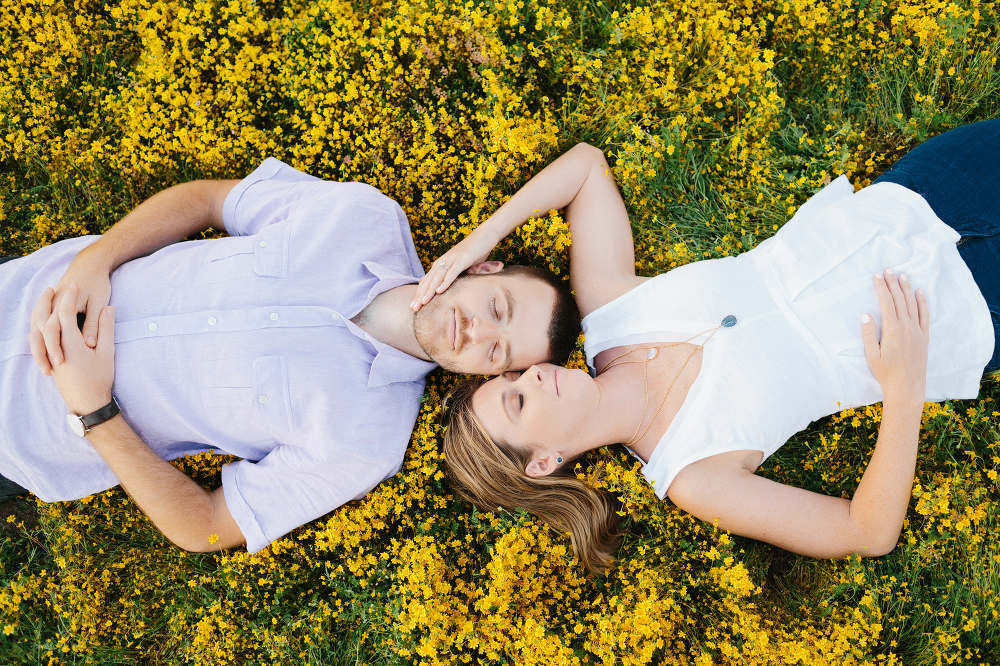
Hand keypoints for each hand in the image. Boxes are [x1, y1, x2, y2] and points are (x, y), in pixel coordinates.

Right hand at [29, 250, 111, 373]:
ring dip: (39, 348)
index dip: (55, 347)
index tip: (59, 364)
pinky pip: (39, 326)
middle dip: (42, 353)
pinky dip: (40, 340)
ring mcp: (49, 306)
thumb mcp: (99, 302)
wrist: (90, 263)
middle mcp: (52, 307)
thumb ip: (94, 322)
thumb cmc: (98, 282)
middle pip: (40, 333)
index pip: (54, 330)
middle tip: (47, 373)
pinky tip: (47, 354)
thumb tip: (90, 343)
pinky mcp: (50, 307)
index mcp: (63, 306)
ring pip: (36, 330)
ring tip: (45, 368)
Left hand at [41, 284, 115, 414]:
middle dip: (46, 302)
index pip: (66, 313)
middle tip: (52, 288)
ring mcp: (51, 354)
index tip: (76, 285)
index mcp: (72, 343)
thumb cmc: (100, 379)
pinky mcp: (50, 360)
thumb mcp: (108, 353)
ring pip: (37, 329)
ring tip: (44, 302)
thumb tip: (109, 309)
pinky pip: (37, 339)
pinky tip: (44, 323)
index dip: (70, 297)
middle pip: (45, 319)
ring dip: (39, 314)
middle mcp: (57, 347)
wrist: (88, 404)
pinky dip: (38, 326)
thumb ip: (106, 329)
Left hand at [410, 227, 501, 311]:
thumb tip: (439, 288)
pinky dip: (445, 281)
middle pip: (429, 280)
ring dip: (429, 291)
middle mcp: (444, 261)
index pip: (427, 281)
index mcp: (441, 263)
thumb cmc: (474, 252)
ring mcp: (453, 259)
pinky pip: (453, 272)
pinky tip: (439, 291)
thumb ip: (449, 275)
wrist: (486, 234)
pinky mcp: (463, 258)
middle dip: (420, 295)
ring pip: (438, 277)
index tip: (412, 307)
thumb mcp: (460, 266)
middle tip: (413, 309)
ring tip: (422, 303)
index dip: (419, 294)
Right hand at [861, 268, 928, 401]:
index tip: (876, 276)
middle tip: (888, 269)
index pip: (886, 303)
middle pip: (899, 299)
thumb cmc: (885, 373)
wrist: (907, 386)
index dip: (881, 288)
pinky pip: (924, 315)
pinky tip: (920, 292)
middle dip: (893, 283)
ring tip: (902, 275)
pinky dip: (922, 302)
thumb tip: (865, 315)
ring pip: (912, 304)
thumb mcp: (871, 355)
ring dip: (907, 288)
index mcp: (892, 330)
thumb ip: (868, 334)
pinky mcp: (924, 336)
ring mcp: (917, 331)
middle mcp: (906, 327)